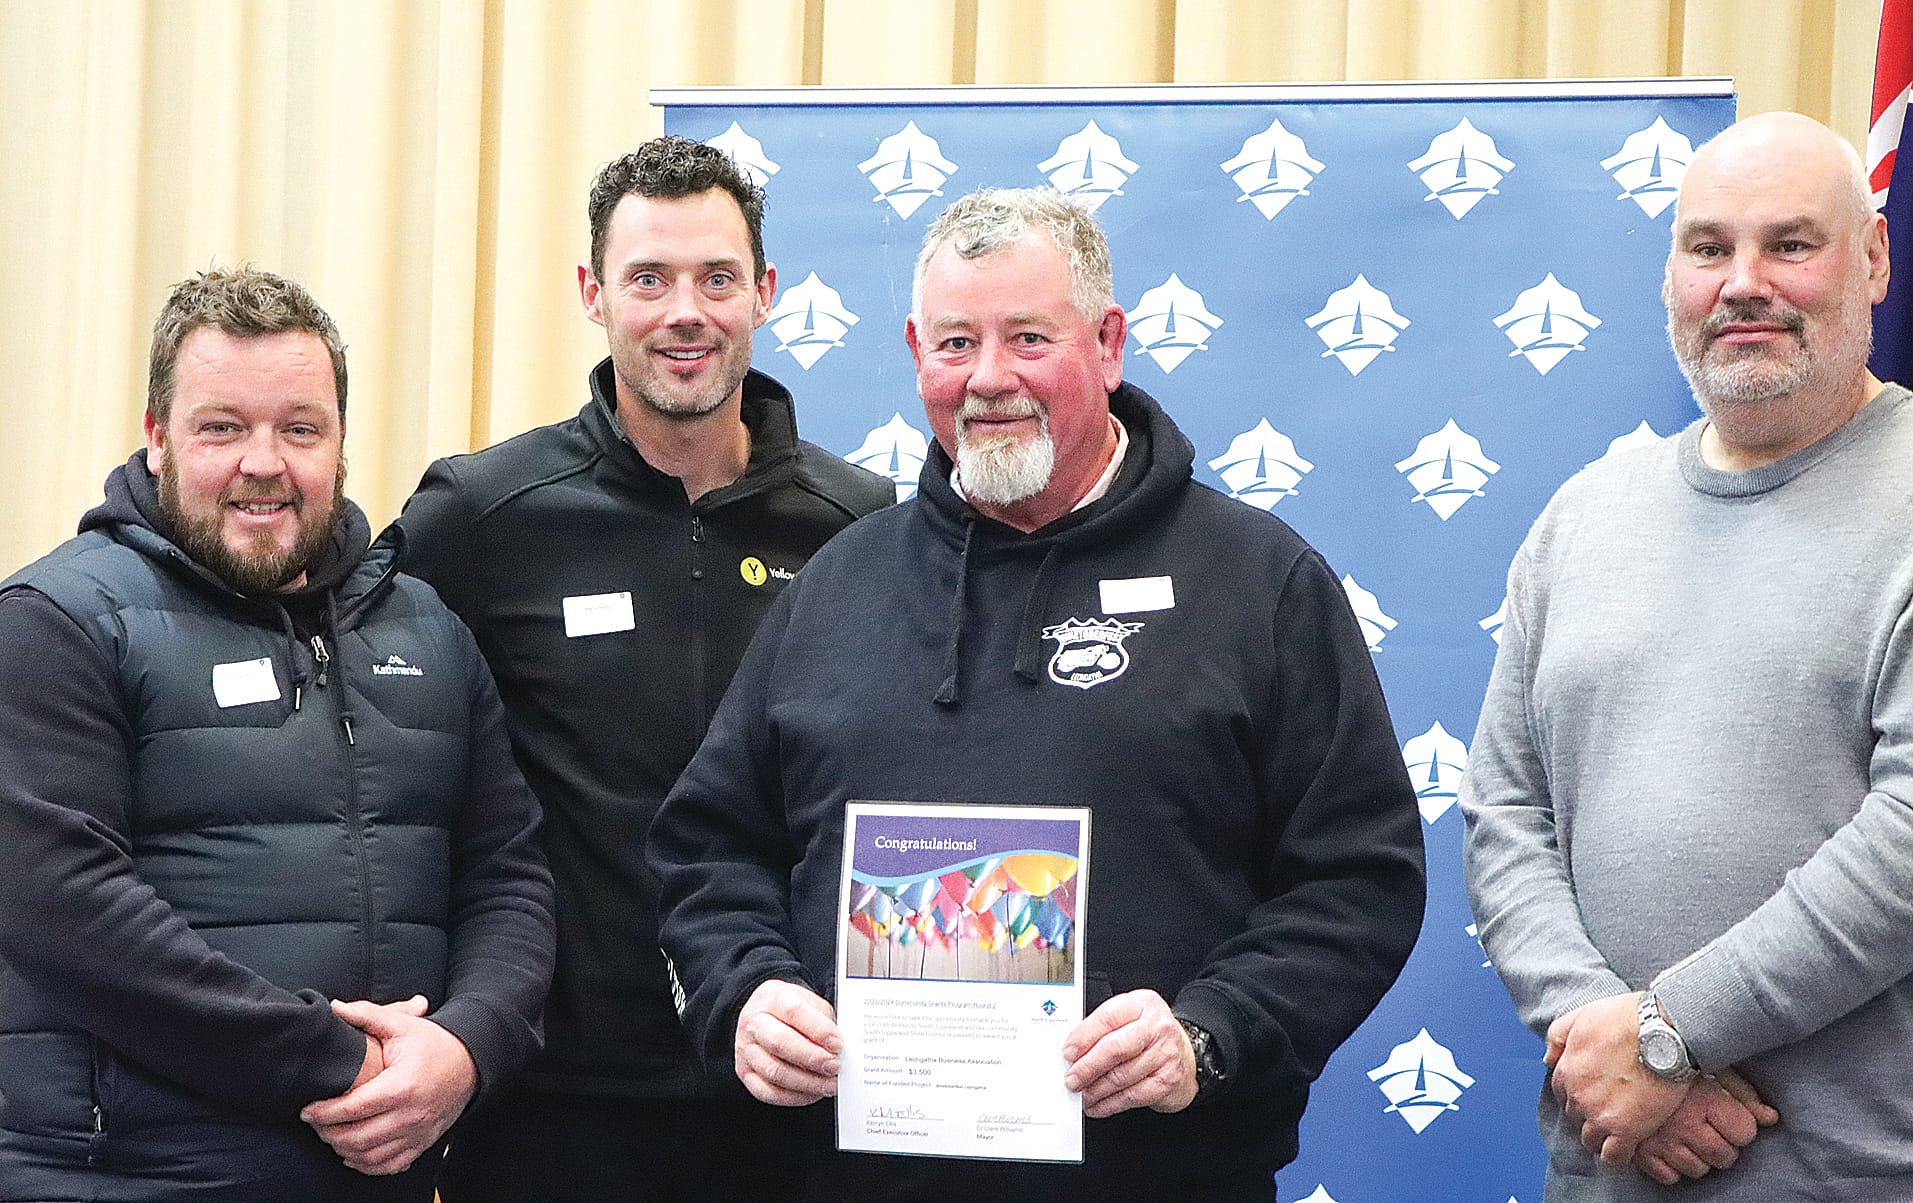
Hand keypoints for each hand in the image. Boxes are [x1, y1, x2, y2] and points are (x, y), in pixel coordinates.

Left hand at [300, 995, 476, 1175]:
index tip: (307, 1110)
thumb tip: (335, 1007)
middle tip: (315, 1123)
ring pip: (370, 1156)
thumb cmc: (434, 1044)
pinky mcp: (422, 1143)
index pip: (352, 1108)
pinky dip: (367, 1165)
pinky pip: (389, 1166)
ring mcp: (417, 1132)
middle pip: (357, 1137)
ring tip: (331, 1135)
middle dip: (328, 1133)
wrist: (471, 1063)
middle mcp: (410, 1115)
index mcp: (402, 1086)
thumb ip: (368, 1015)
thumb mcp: (403, 1025)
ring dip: (344, 1150)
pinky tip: (354, 1154)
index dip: (323, 1112)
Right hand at [734, 979, 839, 1106]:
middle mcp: (754, 1023)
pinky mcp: (746, 1072)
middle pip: (780, 1043)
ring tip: (829, 1084)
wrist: (766, 1016)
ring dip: (807, 1082)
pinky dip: (794, 1096)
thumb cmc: (794, 1011)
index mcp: (773, 998)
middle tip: (835, 1066)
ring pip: (774, 1071)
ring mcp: (746, 1049)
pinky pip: (768, 1092)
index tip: (838, 1044)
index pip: (794, 1012)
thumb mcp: (812, 1004)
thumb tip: (839, 1048)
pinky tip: (812, 1092)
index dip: (818, 1030)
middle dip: (812, 1058)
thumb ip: (825, 1022)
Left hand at [1060, 990, 1196, 1117]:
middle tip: (1071, 1079)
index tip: (1067, 1052)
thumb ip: (1101, 1028)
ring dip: (1095, 1090)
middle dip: (1087, 1067)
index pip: (1108, 1018)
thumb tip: (1071, 1050)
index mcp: (1142, 1004)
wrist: (1186, 1052)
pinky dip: (1110, 1104)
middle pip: (1114, 1048)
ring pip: (1121, 1076)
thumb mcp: (1129, 1017)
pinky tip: (1098, 1105)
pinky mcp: (1168, 1081)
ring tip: (1082, 1094)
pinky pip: (1132, 1096)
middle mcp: (1157, 1027)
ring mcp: (1166, 1054)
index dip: (1083, 1037)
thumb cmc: (1150, 1034)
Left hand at [1545, 993, 1688, 1166]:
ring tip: (1620, 1131)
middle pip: (1576, 1118)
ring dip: (1602, 1138)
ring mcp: (1599, 1116)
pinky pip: (1613, 1157)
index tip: (1595, 1096)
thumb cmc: (1626, 1019)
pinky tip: (1630, 1145)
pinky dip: (1619, 1155)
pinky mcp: (1625, 1131)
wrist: (1662, 1032)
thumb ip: (1558, 1037)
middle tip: (1611, 1112)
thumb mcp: (1582, 1017)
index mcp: (1566, 1072)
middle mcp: (1577, 1097)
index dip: (1579, 1096)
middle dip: (1590, 1116)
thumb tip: (1548, 1059)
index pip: (1563, 1095)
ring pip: (1591, 1140)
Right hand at [1632, 1067, 1780, 1184]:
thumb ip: (1742, 1092)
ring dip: (1696, 1157)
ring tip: (1687, 1135)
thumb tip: (1770, 1118)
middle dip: (1722, 1146)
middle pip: (1724, 1156)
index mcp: (1704, 1099)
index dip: (1740, 1126)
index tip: (1729, 1117)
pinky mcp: (1639, 1151)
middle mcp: (1684, 1123)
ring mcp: (1661, 1140)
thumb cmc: (1668, 1058)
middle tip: (1708, 1129)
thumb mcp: (1709, 1066)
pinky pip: (1667, 1176)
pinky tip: (1668, 1146)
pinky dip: (1670, 1166)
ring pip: (1697, 1169)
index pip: (1744, 1132)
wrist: (1626, 1055)